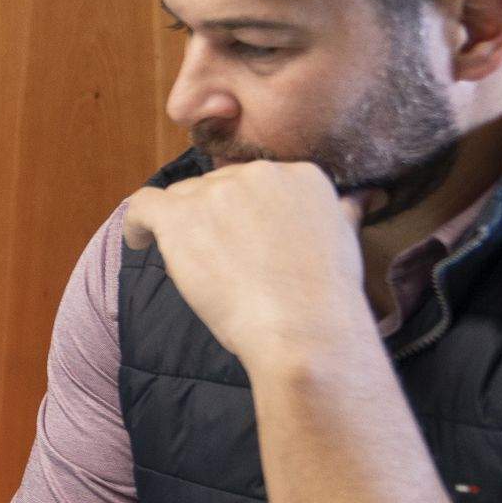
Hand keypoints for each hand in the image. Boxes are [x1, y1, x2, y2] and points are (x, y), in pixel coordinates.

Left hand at [122, 161, 377, 370]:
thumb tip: (364, 195)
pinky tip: (138, 242)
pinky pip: (143, 205)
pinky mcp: (180, 217)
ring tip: (189, 261)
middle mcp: (257, 173)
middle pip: (215, 187)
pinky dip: (137, 224)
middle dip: (212, 218)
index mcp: (300, 174)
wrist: (303, 329)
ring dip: (181, 226)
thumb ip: (343, 211)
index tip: (241, 237)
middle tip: (218, 258)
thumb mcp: (346, 239)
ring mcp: (216, 193)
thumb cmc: (325, 297)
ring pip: (182, 198)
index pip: (254, 181)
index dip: (241, 210)